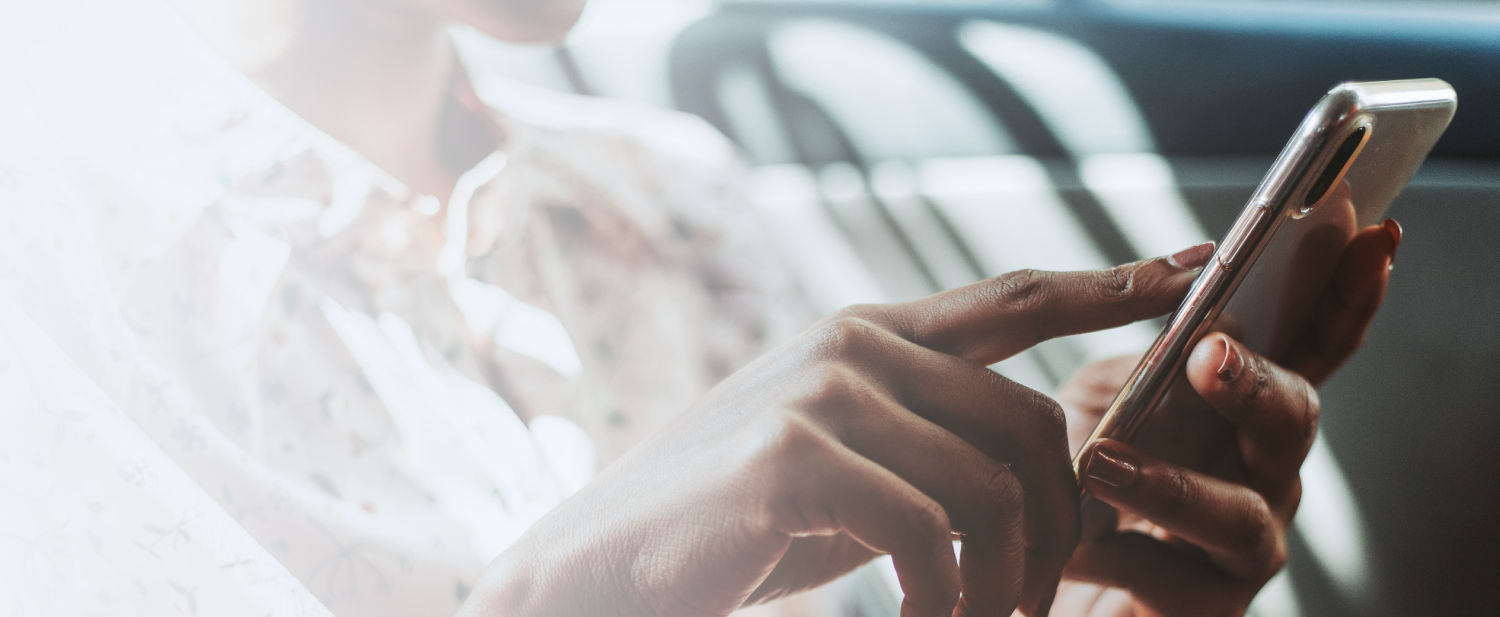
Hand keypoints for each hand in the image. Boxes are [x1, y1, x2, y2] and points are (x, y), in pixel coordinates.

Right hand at [458, 252, 1211, 616]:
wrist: (596, 569)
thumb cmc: (728, 529)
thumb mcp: (844, 474)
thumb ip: (926, 448)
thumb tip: (1041, 474)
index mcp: (866, 336)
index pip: (1014, 297)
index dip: (1113, 283)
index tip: (1198, 271)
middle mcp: (850, 344)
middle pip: (1033, 420)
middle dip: (1060, 528)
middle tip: (1035, 608)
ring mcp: (820, 392)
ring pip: (993, 483)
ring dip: (1007, 581)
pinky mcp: (790, 455)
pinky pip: (930, 532)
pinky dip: (946, 600)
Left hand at [1053, 219, 1400, 615]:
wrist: (1027, 571)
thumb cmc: (1072, 478)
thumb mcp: (1099, 398)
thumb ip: (1145, 354)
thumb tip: (1186, 282)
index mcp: (1245, 406)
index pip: (1314, 345)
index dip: (1347, 295)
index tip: (1372, 238)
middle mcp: (1261, 471)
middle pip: (1293, 420)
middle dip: (1257, 384)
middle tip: (1210, 354)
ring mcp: (1244, 544)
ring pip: (1240, 515)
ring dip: (1174, 485)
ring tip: (1102, 463)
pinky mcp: (1206, 608)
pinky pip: (1176, 583)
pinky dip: (1117, 555)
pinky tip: (1071, 542)